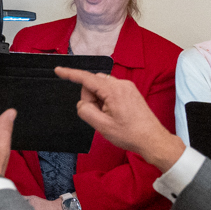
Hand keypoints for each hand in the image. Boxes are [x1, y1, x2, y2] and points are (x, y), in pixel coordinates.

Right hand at [54, 67, 183, 168]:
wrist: (152, 139)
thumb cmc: (130, 134)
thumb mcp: (102, 126)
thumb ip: (85, 111)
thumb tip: (82, 103)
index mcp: (113, 90)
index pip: (86, 78)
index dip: (70, 74)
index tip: (58, 70)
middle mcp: (121, 84)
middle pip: (93, 83)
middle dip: (90, 97)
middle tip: (99, 116)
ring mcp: (128, 87)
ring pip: (102, 86)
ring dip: (99, 99)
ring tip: (109, 117)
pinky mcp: (131, 92)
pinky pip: (111, 90)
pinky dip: (106, 100)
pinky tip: (114, 114)